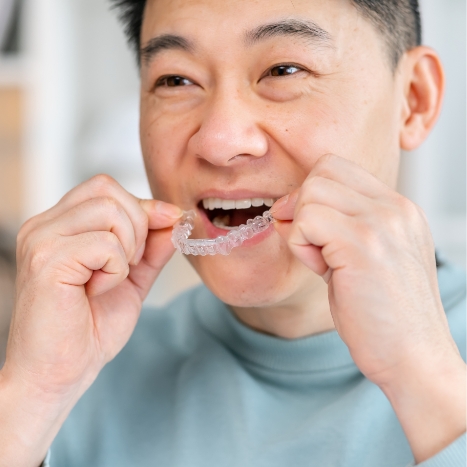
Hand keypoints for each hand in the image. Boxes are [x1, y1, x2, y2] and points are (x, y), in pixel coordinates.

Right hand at [0, 175, 181, 465]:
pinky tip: (98, 290)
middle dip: (138, 224)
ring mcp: (41, 240)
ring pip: (109, 210)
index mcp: (60, 226)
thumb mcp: (132, 278)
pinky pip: (105, 244)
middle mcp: (44, 226)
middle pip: (107, 189)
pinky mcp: (46, 261)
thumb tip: (174, 216)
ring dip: (128, 247)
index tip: (166, 227)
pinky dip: (116, 269)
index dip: (142, 206)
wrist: (59, 374)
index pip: (105, 188)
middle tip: (130, 264)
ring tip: (112, 278)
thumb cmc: (89, 329)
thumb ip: (151, 246)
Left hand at [272, 154, 465, 461]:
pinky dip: (300, 245)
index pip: (336, 167)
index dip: (312, 195)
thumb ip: (334, 225)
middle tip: (314, 246)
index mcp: (397, 208)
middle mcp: (394, 208)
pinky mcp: (363, 245)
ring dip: (301, 229)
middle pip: (320, 172)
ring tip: (322, 262)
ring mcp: (382, 223)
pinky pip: (306, 220)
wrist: (413, 359)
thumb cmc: (382, 315)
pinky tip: (321, 271)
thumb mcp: (363, 257)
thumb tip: (286, 206)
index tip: (313, 231)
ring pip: (310, 192)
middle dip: (302, 207)